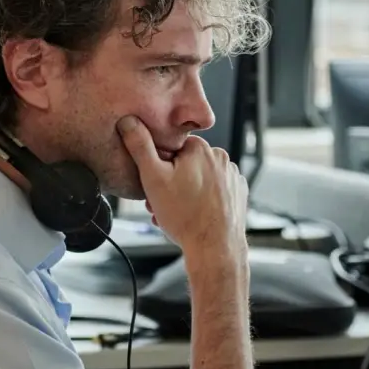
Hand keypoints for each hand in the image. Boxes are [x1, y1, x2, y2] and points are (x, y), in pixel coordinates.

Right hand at [117, 116, 247, 258]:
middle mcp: (221, 158)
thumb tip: (130, 120)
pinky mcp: (238, 193)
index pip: (172, 149)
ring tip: (176, 214)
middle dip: (171, 183)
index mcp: (201, 148)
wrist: (214, 247)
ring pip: (199, 179)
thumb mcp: (152, 178)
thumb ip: (140, 146)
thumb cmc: (184, 216)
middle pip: (186, 165)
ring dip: (185, 193)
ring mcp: (232, 176)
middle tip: (162, 204)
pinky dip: (203, 200)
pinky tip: (194, 215)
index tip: (156, 186)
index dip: (159, 168)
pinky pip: (215, 191)